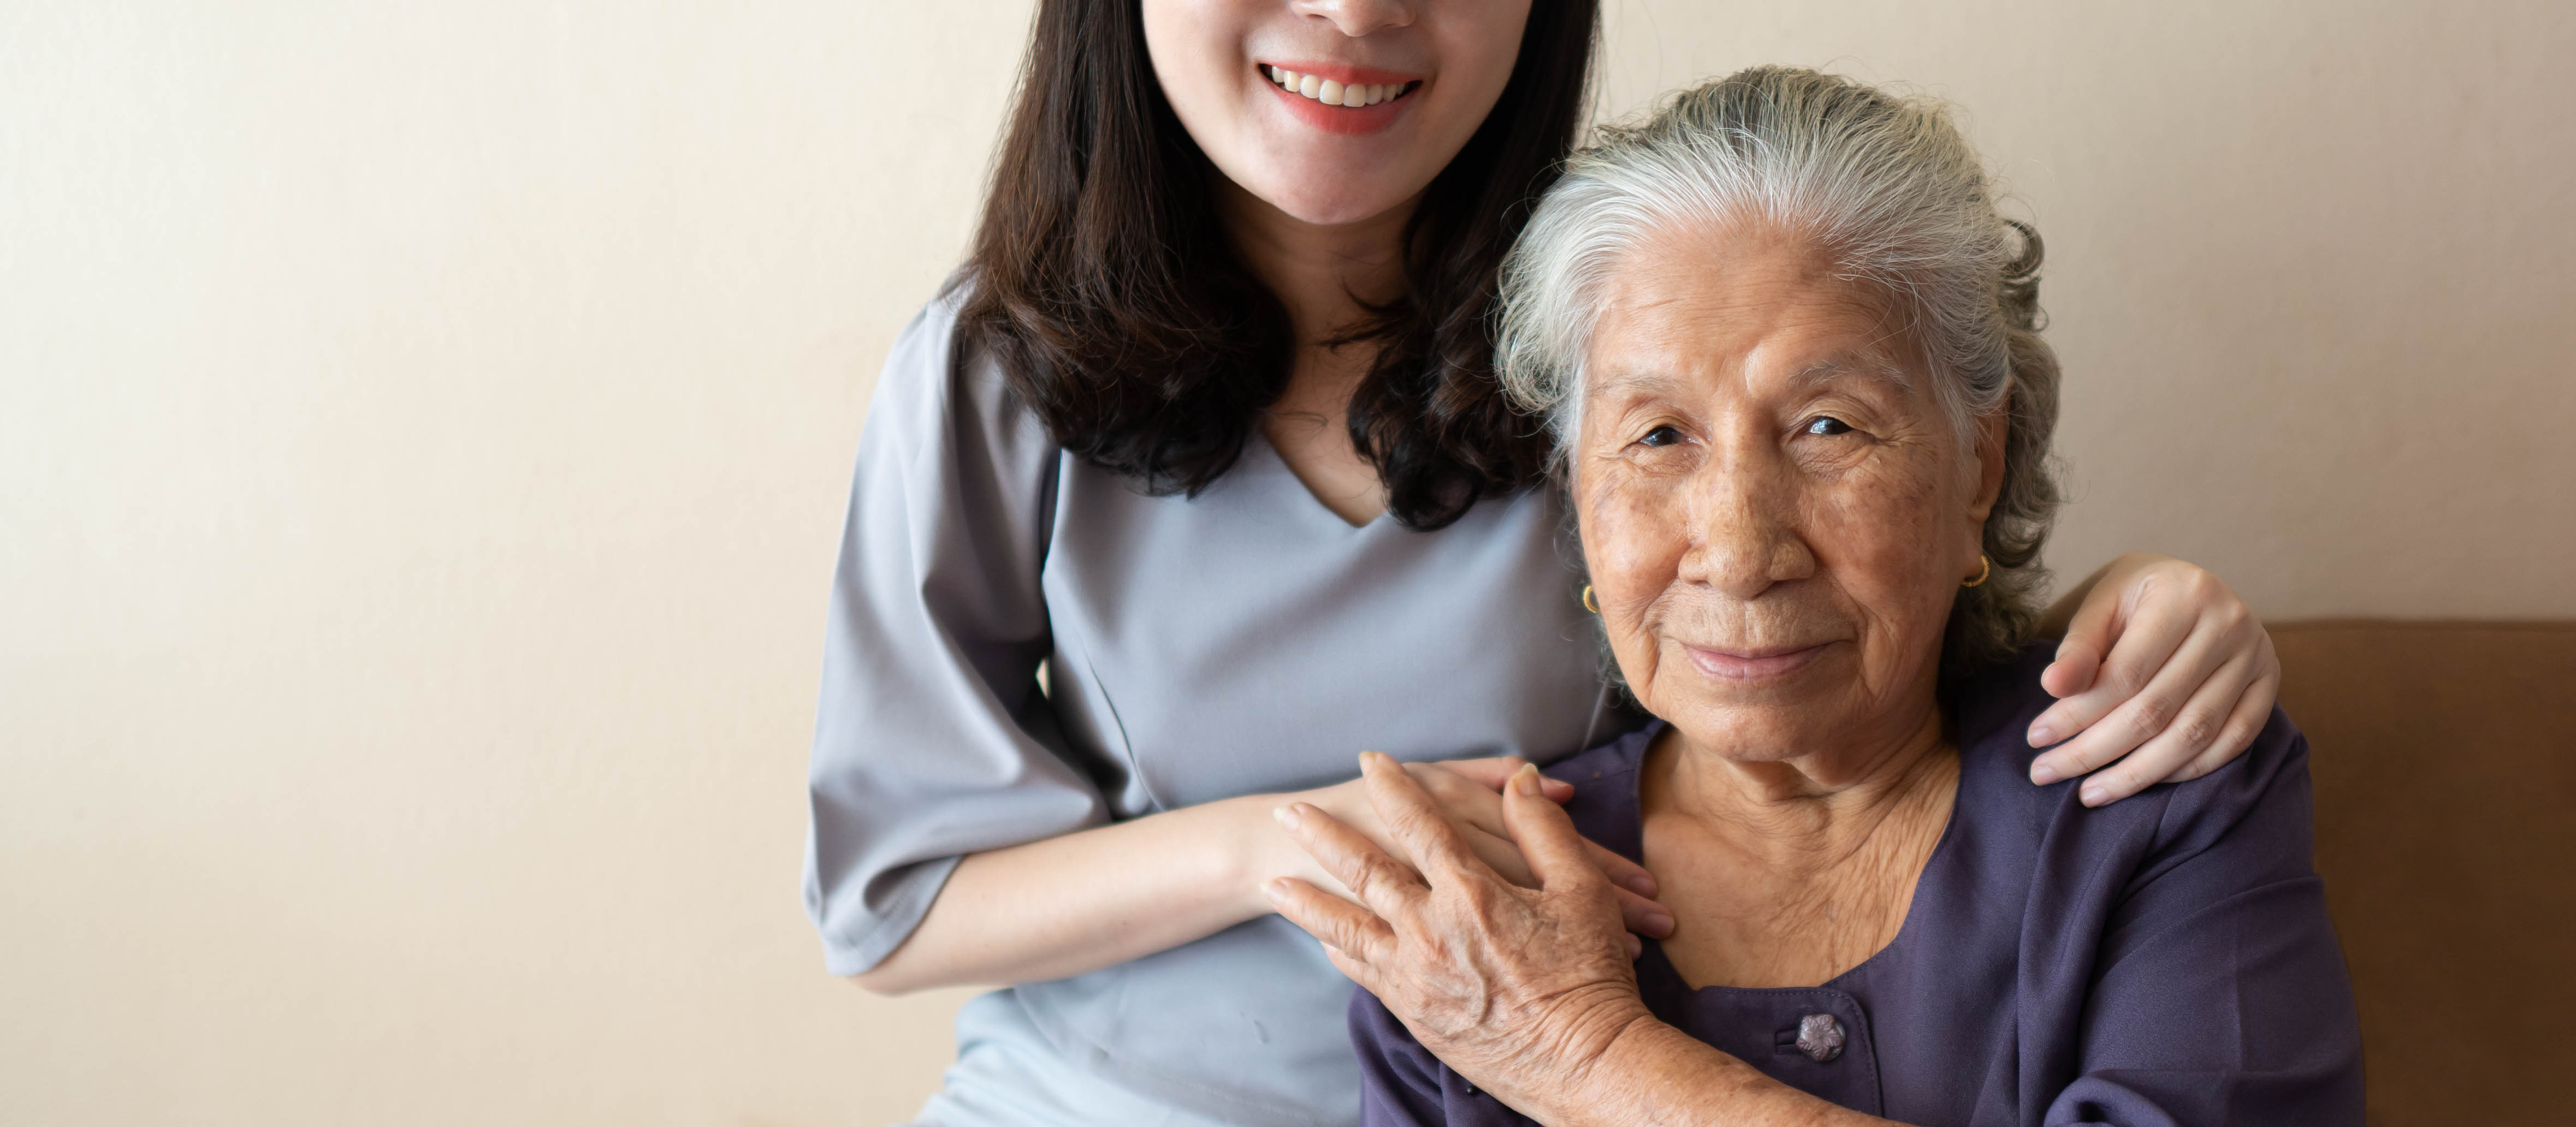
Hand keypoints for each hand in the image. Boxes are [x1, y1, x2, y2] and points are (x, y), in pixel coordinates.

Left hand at [1265, 755, 1658, 1109]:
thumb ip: (1545, 830)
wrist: (1585, 1066)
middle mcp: (1431, 930)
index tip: (1371, 762)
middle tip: (1288, 813)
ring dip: (1308, 902)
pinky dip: (1341, 953)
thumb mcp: (1582, 891)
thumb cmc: (1591, 977)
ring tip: (1272, 885)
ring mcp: (1416, 974)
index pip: (1422, 824)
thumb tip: (1525, 780)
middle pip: (1365, 870)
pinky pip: (1364, 975)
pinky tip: (1326, 944)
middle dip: (1324, 837)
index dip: (1396, 788)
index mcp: (1472, 893)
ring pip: (1347, 929)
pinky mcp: (1414, 1012)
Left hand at [2029, 553, 2280, 805]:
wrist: (2188, 588)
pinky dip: (2185, 771)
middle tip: (2046, 772)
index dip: (2077, 713)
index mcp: (2185, 594)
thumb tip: (2052, 687)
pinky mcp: (2269, 685)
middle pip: (2156, 710)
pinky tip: (2140, 781)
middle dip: (2095, 750)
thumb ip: (2078, 646)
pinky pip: (2231, 743)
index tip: (2036, 738)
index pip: (2126, 674)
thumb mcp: (2100, 604)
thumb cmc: (2135, 599)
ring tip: (2087, 792)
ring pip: (2193, 735)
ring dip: (2136, 774)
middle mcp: (2230, 624)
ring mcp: (2257, 657)